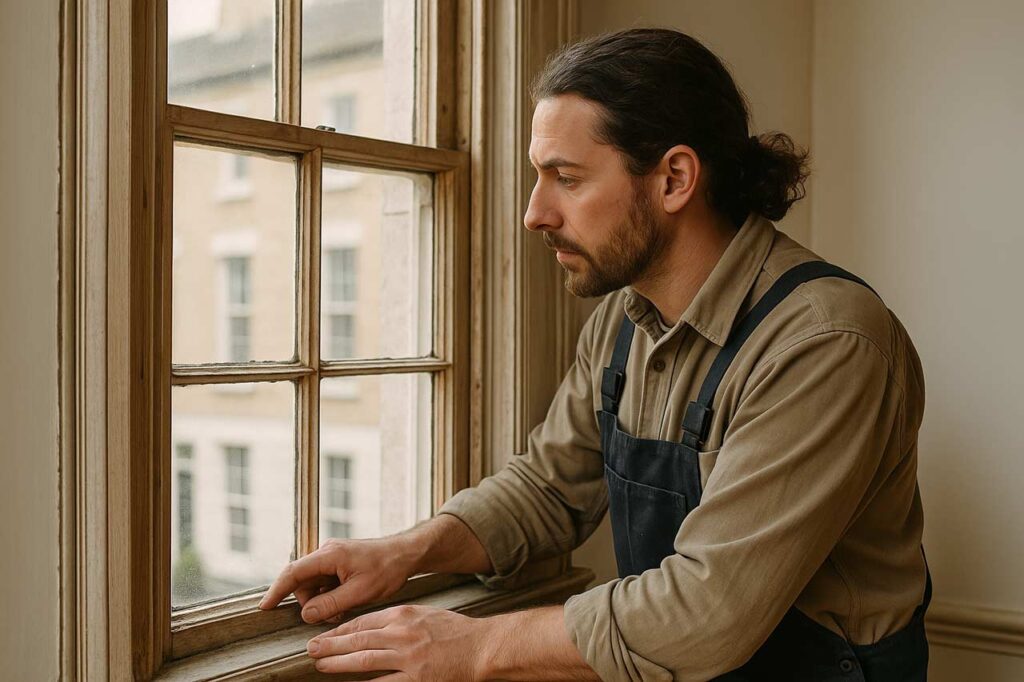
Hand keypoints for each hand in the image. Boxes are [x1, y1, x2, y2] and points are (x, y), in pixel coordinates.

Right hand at [259, 536, 418, 622]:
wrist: (406, 554)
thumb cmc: (388, 569)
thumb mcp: (360, 592)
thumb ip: (330, 604)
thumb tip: (306, 614)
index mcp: (329, 555)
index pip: (293, 572)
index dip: (276, 590)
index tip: (264, 607)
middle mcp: (327, 552)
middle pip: (302, 581)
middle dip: (311, 602)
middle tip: (333, 614)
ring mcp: (332, 556)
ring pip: (313, 584)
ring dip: (322, 600)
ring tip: (344, 607)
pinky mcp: (338, 562)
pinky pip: (324, 581)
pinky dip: (330, 594)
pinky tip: (346, 600)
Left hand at [305, 604, 491, 680]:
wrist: (483, 646)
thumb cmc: (456, 632)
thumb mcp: (425, 614)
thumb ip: (400, 620)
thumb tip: (373, 629)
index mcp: (404, 615)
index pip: (364, 621)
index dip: (341, 630)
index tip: (325, 634)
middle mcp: (403, 633)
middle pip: (359, 639)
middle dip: (331, 644)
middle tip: (311, 648)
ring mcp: (409, 657)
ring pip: (365, 660)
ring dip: (339, 663)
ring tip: (321, 664)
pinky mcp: (417, 678)